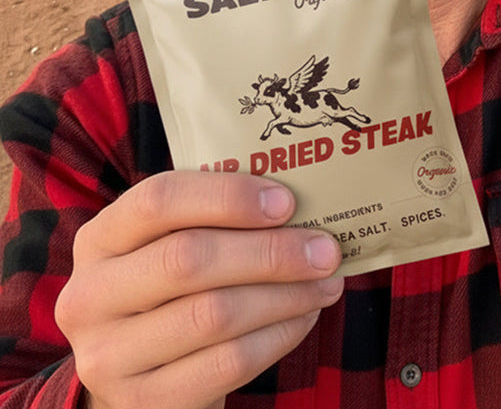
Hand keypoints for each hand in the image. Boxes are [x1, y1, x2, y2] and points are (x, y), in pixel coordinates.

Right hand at [55, 171, 342, 408]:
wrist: (140, 376)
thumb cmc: (170, 289)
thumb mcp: (170, 244)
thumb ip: (214, 218)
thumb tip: (301, 200)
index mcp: (100, 237)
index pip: (158, 200)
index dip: (226, 196)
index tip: (286, 202)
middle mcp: (91, 295)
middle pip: (189, 258)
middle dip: (270, 252)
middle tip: (325, 249)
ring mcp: (108, 356)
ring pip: (214, 314)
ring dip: (286, 295)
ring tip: (326, 282)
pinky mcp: (142, 403)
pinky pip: (227, 364)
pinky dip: (278, 336)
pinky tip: (303, 317)